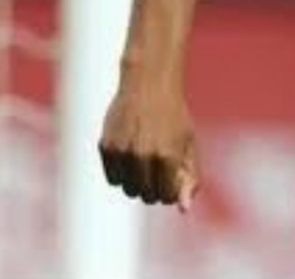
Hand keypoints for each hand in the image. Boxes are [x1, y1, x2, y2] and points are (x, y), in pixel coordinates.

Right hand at [98, 74, 199, 211]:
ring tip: (146, 161)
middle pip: (146, 196)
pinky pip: (113, 178)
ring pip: (127, 189)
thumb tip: (183, 210)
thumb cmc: (174, 115)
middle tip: (160, 167)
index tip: (173, 177)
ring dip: (137, 182)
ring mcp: (121, 152)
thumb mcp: (189, 143)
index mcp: (166, 157)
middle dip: (155, 188)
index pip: (166, 197)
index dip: (171, 190)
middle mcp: (142, 156)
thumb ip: (189, 177)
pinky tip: (132, 154)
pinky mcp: (105, 147)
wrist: (148, 84)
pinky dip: (122, 173)